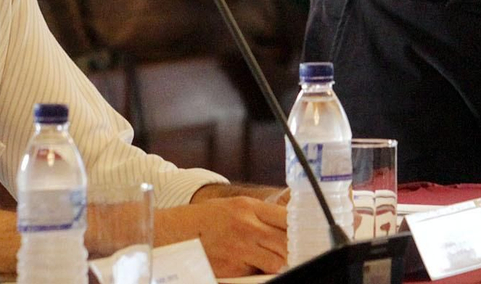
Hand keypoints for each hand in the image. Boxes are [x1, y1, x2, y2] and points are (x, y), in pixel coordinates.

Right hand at [154, 196, 287, 276]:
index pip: (288, 218)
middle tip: (298, 253)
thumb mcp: (235, 207)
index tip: (307, 236)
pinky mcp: (231, 270)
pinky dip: (258, 272)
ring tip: (278, 261)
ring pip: (277, 262)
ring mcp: (239, 249)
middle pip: (286, 242)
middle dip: (294, 250)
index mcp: (249, 207)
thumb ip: (261, 215)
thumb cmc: (206, 220)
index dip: (300, 229)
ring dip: (280, 263)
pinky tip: (252, 266)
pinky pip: (256, 274)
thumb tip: (289, 227)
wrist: (173, 234)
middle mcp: (246, 226)